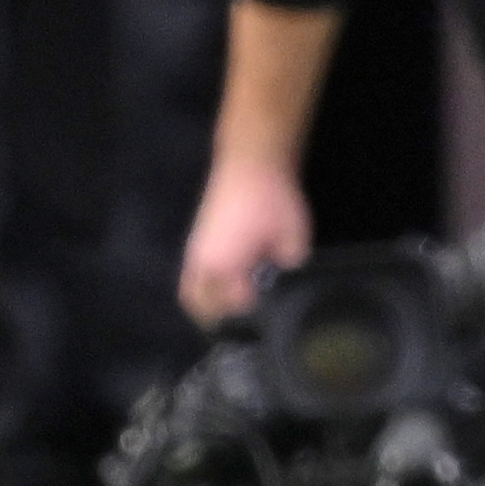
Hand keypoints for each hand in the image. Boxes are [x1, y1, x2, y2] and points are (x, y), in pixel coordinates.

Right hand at [178, 157, 311, 324]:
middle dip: (218, 318)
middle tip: (241, 323)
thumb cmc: (272, 198)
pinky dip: (202, 288)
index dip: (251, 313)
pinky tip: (222, 287)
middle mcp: (203, 263)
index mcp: (225, 265)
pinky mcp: (196, 240)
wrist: (251, 162)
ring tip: (228, 312)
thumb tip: (285, 275)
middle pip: (200, 305)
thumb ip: (290, 261)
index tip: (268, 316)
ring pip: (190, 291)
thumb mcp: (294, 234)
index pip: (233, 305)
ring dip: (205, 304)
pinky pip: (190, 275)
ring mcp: (195, 251)